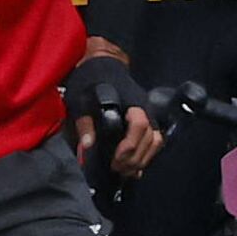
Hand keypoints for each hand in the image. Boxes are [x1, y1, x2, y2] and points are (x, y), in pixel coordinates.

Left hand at [63, 50, 152, 169]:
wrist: (101, 65)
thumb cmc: (90, 80)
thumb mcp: (79, 99)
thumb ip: (84, 123)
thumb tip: (87, 145)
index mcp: (129, 100)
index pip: (140, 124)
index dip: (130, 145)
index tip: (116, 160)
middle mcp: (144, 106)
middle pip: (151, 137)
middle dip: (135, 158)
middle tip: (117, 169)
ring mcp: (148, 112)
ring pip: (156, 140)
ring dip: (143, 159)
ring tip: (125, 171)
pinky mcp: (147, 119)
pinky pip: (155, 140)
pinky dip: (146, 155)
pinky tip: (134, 168)